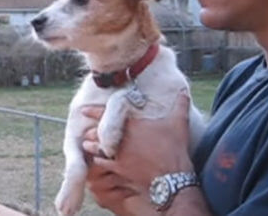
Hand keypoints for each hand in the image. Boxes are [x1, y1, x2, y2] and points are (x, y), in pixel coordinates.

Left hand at [82, 92, 193, 212]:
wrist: (171, 177)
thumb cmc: (174, 148)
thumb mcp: (179, 123)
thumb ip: (180, 104)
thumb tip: (184, 89)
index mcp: (132, 125)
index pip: (106, 114)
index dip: (93, 111)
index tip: (83, 109)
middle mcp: (121, 139)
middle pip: (98, 132)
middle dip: (91, 130)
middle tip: (85, 129)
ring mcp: (118, 155)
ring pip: (97, 148)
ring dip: (91, 145)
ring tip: (86, 143)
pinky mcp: (119, 169)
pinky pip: (102, 164)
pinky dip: (97, 161)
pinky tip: (95, 160)